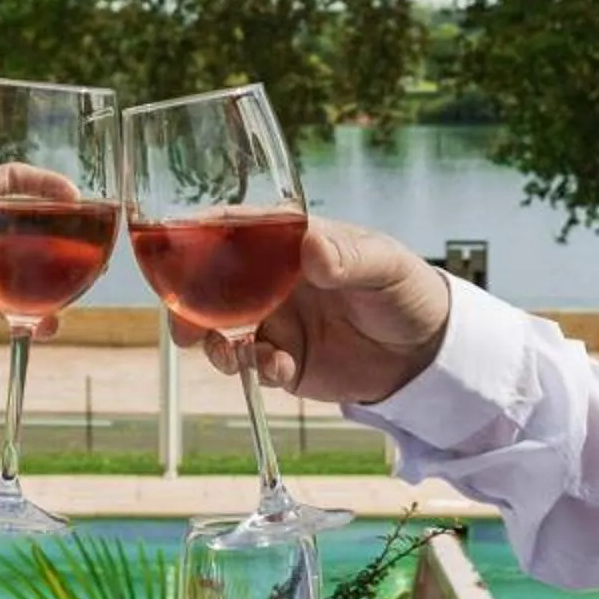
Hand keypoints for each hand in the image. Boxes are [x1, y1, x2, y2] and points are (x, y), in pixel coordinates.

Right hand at [193, 219, 452, 405]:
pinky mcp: (283, 359)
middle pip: (211, 282)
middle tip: (183, 324)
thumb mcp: (384, 265)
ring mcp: (274, 320)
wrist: (426, 354)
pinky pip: (251, 365)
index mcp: (290, 241)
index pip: (235, 228)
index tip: (173, 244)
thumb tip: (311, 247)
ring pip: (220, 328)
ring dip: (214, 342)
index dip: (198, 234)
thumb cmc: (406, 290)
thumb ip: (348, 257)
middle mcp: (271, 279)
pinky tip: (280, 368)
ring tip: (228, 355)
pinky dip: (255, 370)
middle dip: (188, 302)